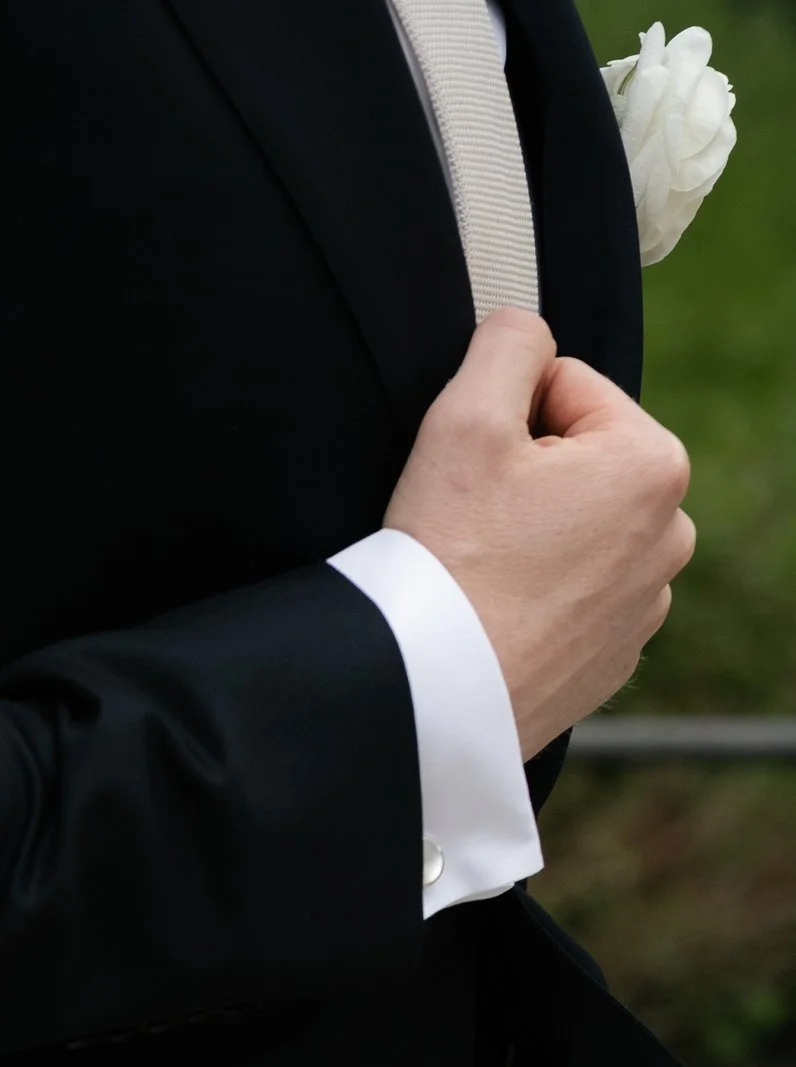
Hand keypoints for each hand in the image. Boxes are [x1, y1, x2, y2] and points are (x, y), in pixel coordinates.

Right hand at [385, 311, 695, 759]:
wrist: (430, 698)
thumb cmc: (448, 561)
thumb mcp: (463, 416)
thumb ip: (507, 341)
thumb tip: (525, 334)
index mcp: (652, 463)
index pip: (567, 389)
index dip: (505, 419)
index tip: (476, 473)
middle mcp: (670, 535)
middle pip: (578, 462)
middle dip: (526, 480)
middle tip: (474, 527)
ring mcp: (644, 606)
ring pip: (575, 531)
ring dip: (531, 539)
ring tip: (485, 576)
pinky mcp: (610, 660)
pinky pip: (571, 598)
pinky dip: (534, 599)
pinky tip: (496, 618)